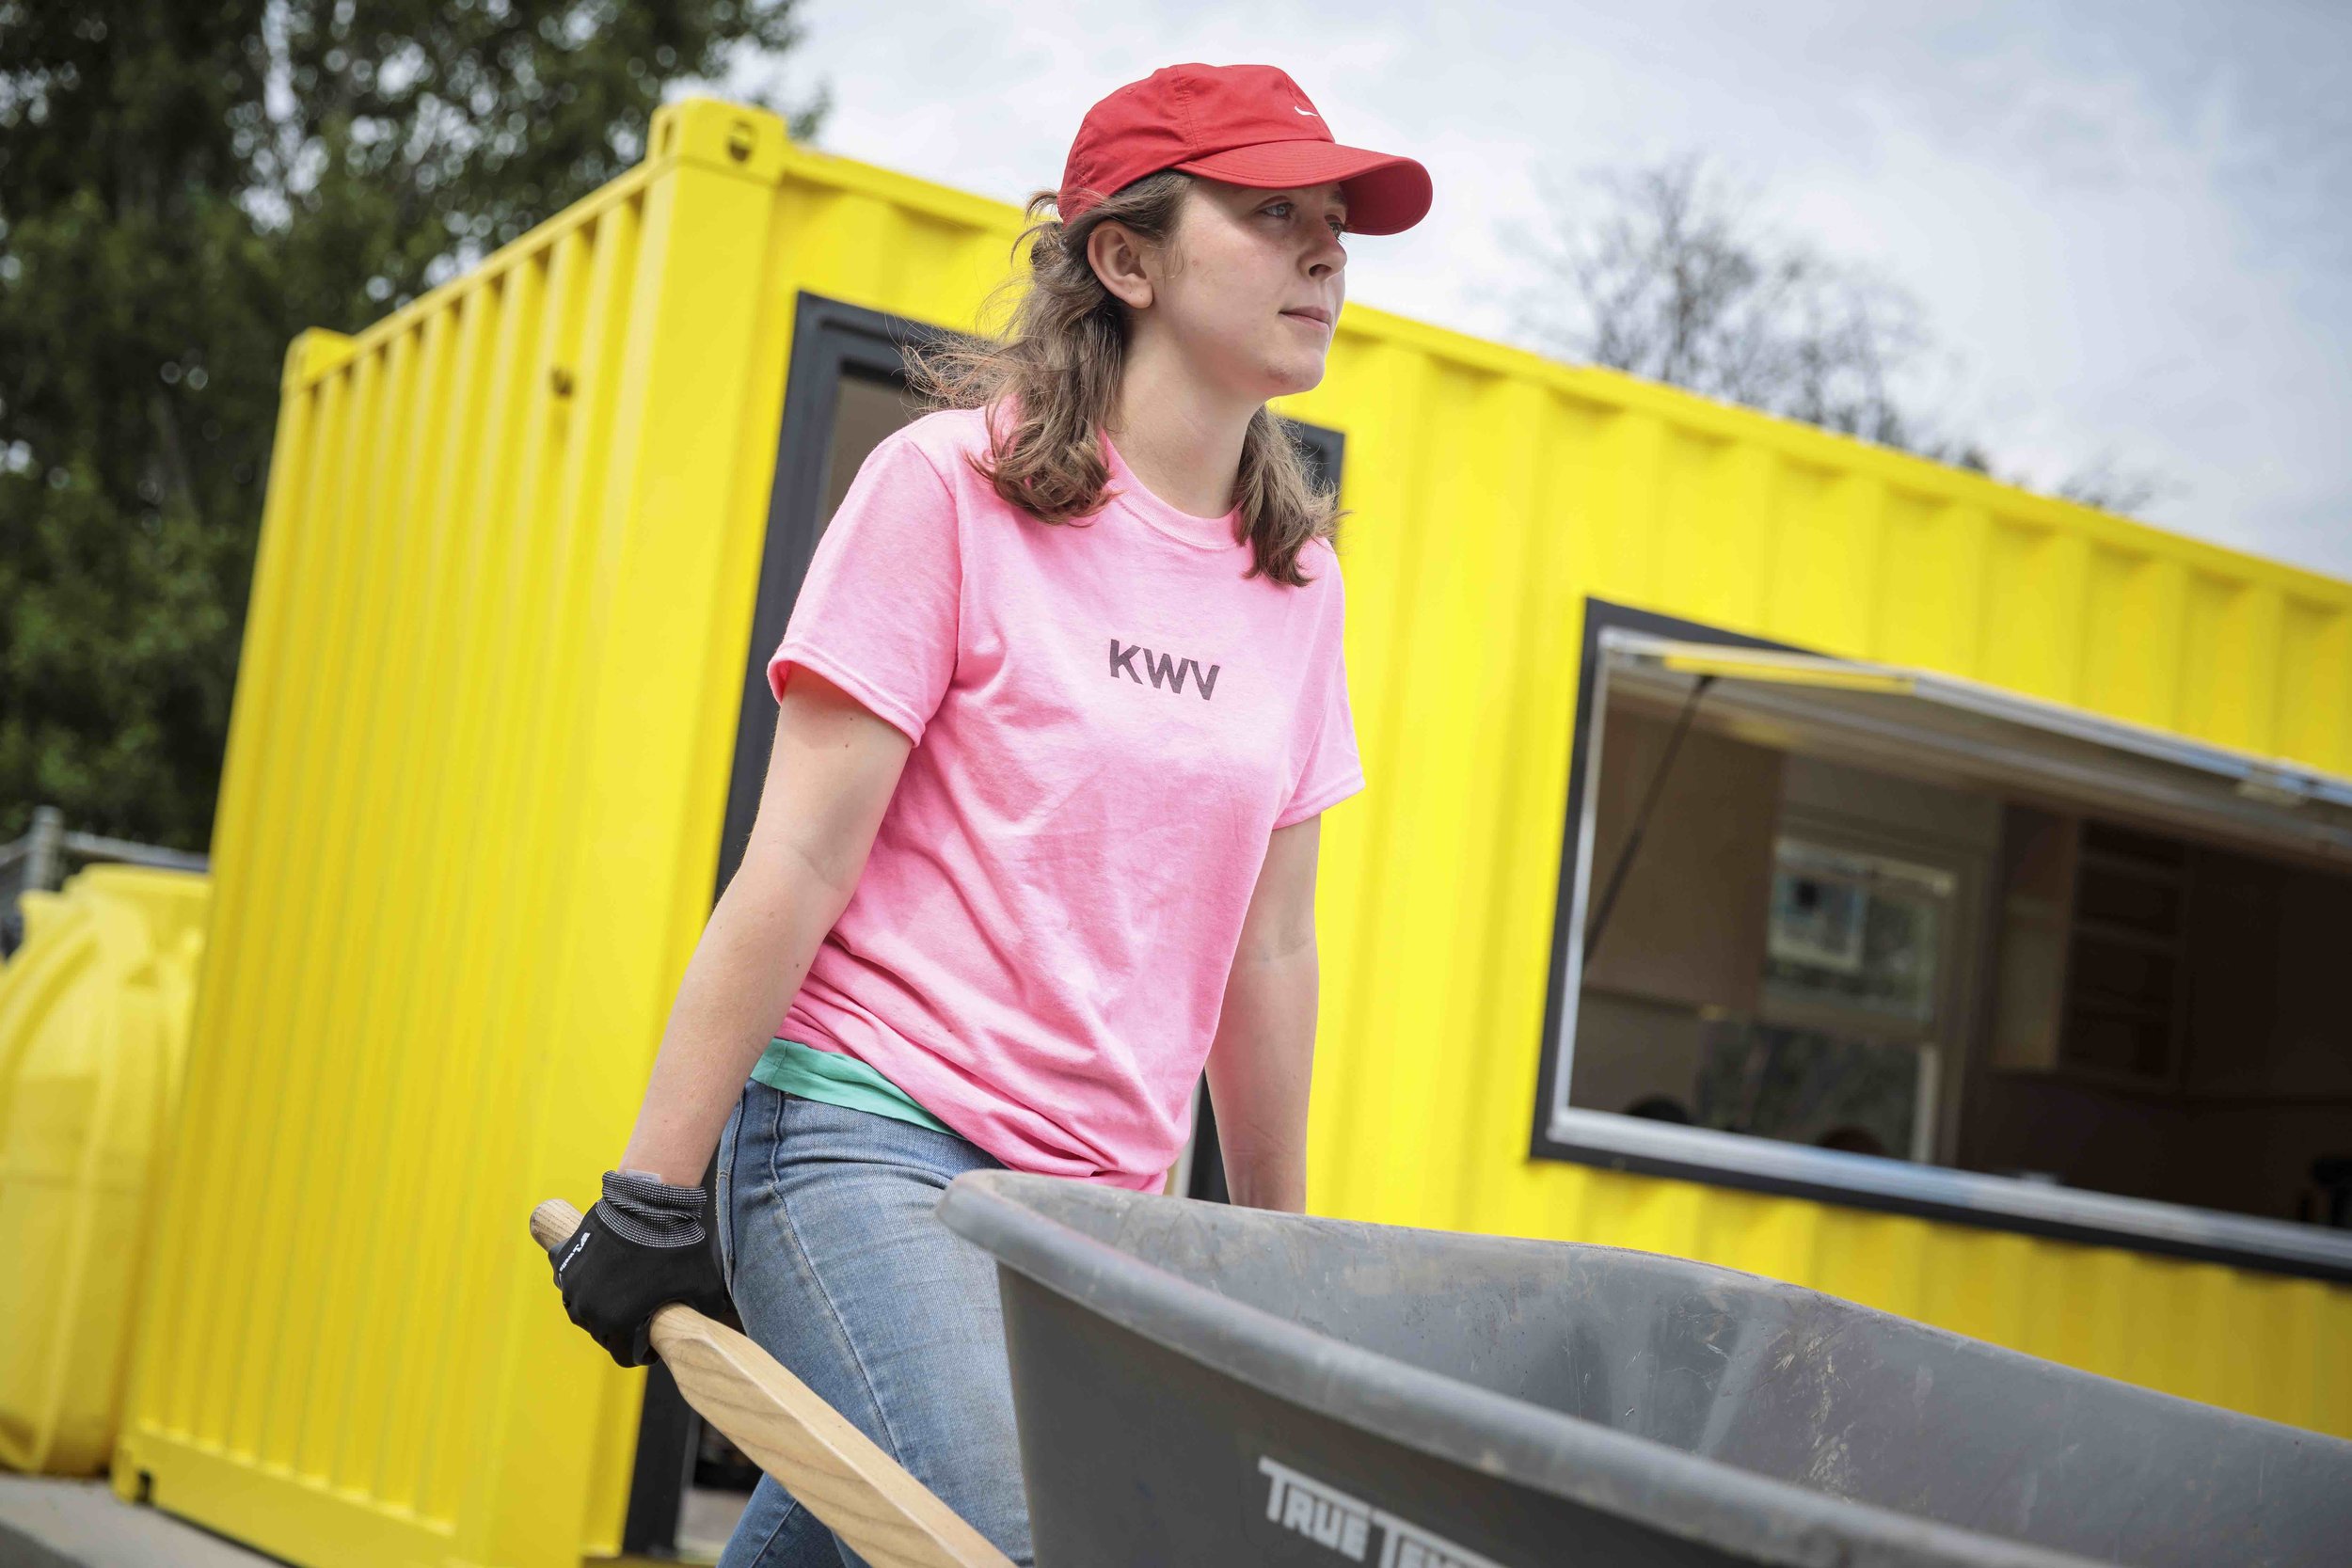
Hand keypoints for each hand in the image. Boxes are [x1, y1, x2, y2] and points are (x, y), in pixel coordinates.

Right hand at [548, 1169, 734, 1366]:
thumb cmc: (675, 1246)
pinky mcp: (566, 1261)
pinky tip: (600, 1279)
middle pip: (602, 1334)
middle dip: (620, 1332)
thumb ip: (706, 1310)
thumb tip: (710, 1320)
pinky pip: (571, 1284)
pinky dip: (583, 1286)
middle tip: (637, 1319)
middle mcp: (588, 1309)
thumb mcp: (702, 1285)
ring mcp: (573, 1285)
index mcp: (617, 1323)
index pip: (623, 1355)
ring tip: (618, 1299)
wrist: (648, 1205)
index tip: (650, 1344)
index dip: (640, 1353)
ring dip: (598, 1310)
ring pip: (583, 1310)